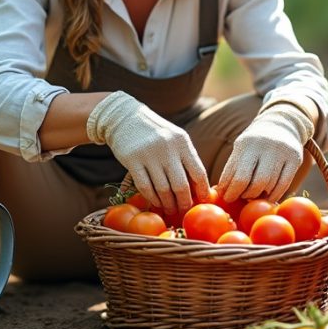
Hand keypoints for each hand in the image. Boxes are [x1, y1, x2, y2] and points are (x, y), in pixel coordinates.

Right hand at [87, 91, 208, 212]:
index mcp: (182, 142)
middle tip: (184, 211)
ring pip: (163, 189)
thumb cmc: (155, 133)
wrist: (125, 118)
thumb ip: (186, 158)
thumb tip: (199, 187)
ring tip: (170, 209)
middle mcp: (168, 147)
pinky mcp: (132, 160)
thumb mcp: (174, 138)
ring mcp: (149, 154)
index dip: (202, 190)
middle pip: (181, 185)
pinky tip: (156, 202)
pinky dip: (152, 198)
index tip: (202, 201)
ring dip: (167, 204)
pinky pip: (145, 186)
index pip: (198, 171)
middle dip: (184, 202)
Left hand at [219, 100, 313, 201]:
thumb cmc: (255, 143)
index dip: (231, 191)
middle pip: (255, 182)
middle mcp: (266, 146)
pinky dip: (274, 195)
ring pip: (270, 185)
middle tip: (240, 197)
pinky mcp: (295, 159)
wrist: (282, 124)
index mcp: (248, 143)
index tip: (226, 198)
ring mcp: (283, 152)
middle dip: (245, 195)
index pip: (238, 175)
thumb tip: (220, 192)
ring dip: (259, 195)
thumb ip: (231, 169)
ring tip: (252, 195)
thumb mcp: (241, 149)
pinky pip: (284, 185)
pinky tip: (267, 197)